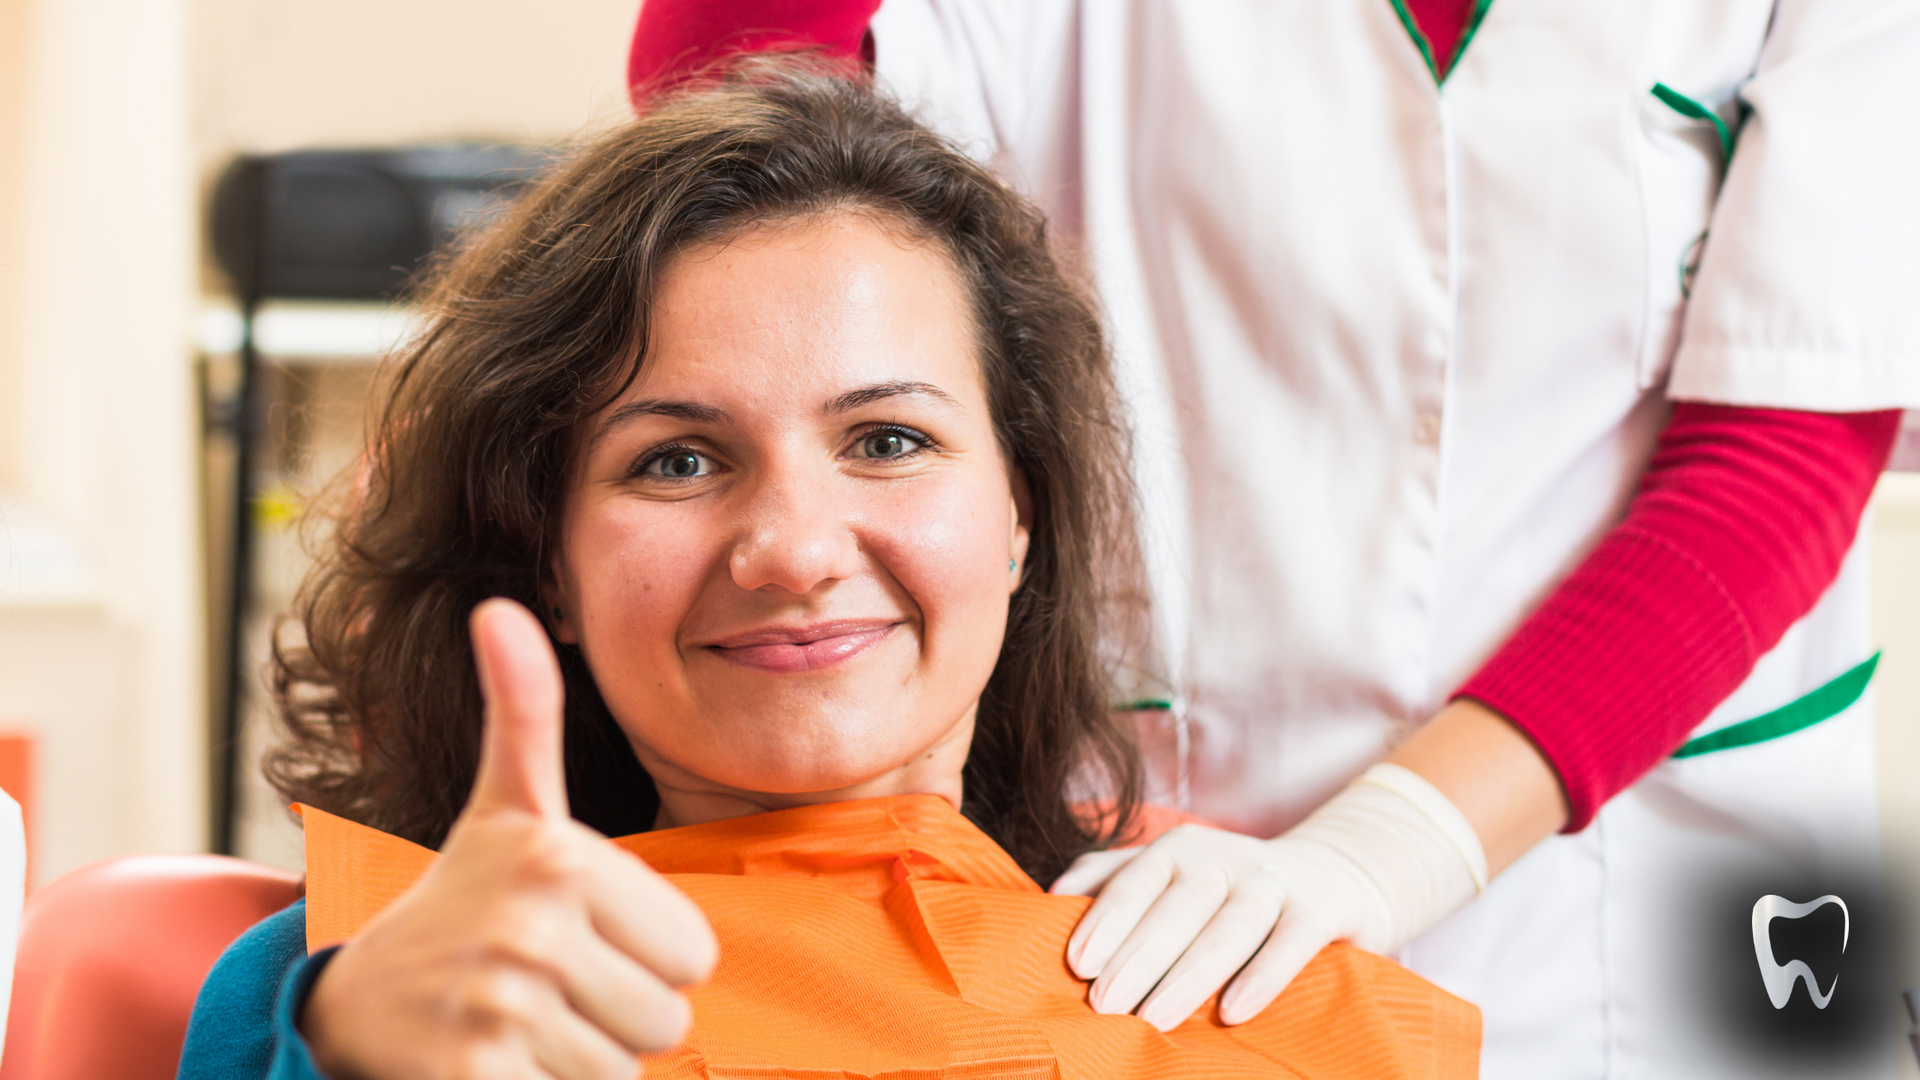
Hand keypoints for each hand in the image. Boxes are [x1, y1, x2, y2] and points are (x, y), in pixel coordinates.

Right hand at [302, 598, 717, 1079]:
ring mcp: (499, 1004)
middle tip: (544, 984)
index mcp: (560, 858)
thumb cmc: (459, 900)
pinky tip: (497, 1062)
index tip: (575, 934)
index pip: (696, 954)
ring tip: (520, 1020)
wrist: (351, 1004)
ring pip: (625, 1070)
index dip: (645, 956)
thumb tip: (499, 606)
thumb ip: (524, 712)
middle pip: (667, 1017)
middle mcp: (530, 925)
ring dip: (580, 1060)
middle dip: (615, 1014)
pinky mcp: (473, 1075)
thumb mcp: (505, 808)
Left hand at [1051, 823, 1388, 1030]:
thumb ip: (1110, 881)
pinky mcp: (1321, 906)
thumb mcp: (1167, 877)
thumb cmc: (1223, 891)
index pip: (1134, 882)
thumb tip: (1049, 900)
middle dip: (1139, 956)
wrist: (1331, 873)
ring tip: (1156, 1018)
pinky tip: (1233, 1010)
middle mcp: (1222, 857)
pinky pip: (1292, 940)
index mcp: (1177, 851)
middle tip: (1104, 1005)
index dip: (1106, 921)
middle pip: (1178, 906)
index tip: (1078, 965)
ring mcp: (1273, 880)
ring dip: (1192, 972)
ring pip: (1231, 924)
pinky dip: (1263, 974)